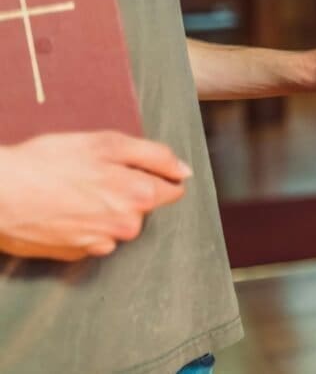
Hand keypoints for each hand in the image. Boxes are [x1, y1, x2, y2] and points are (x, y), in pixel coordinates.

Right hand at [0, 132, 191, 260]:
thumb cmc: (49, 162)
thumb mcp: (106, 143)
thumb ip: (155, 156)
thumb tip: (184, 171)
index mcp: (139, 196)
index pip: (173, 191)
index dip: (157, 175)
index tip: (135, 167)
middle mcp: (126, 226)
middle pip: (143, 207)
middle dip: (127, 190)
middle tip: (92, 174)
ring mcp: (101, 244)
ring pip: (118, 223)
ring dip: (105, 209)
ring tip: (73, 191)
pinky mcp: (76, 254)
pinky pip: (94, 237)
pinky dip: (85, 224)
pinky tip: (63, 210)